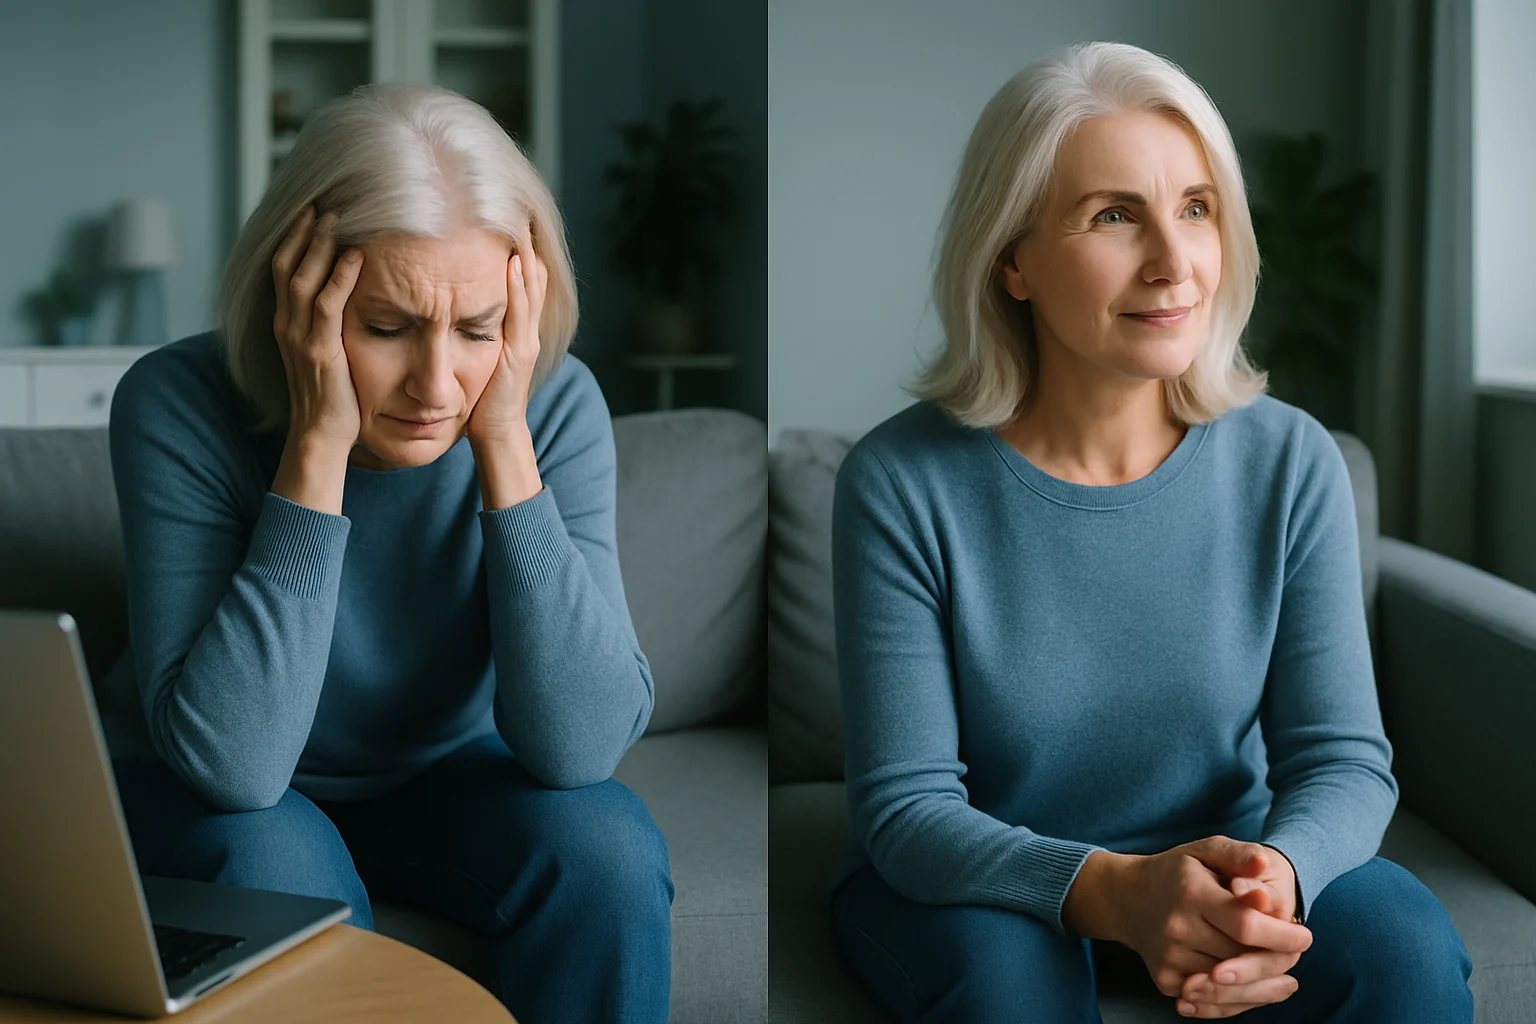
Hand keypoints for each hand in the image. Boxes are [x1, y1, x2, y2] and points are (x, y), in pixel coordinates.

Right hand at [271, 204, 363, 448]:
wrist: (320, 436)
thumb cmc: (332, 397)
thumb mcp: (325, 353)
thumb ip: (327, 325)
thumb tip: (345, 300)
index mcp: (286, 323)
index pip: (284, 270)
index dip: (295, 239)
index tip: (311, 212)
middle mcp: (286, 325)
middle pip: (287, 265)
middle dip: (302, 231)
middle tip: (321, 201)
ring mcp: (299, 336)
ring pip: (302, 278)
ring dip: (319, 245)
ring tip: (336, 216)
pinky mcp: (319, 350)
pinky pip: (327, 305)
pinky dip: (339, 277)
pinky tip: (355, 255)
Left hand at [467, 236, 546, 448]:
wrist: (493, 431)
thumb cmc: (478, 397)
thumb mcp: (473, 352)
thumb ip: (469, 327)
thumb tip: (449, 302)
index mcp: (514, 326)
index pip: (518, 277)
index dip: (514, 246)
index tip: (502, 215)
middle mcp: (525, 327)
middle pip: (531, 273)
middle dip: (523, 240)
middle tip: (514, 204)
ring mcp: (525, 338)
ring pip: (531, 286)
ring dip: (525, 253)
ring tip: (518, 221)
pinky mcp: (519, 351)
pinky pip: (522, 310)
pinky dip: (520, 284)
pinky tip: (514, 261)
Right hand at [1178, 845, 1303, 1016]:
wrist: (1127, 898)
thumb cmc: (1177, 872)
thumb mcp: (1205, 851)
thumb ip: (1239, 855)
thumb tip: (1263, 864)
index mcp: (1190, 892)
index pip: (1246, 926)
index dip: (1282, 936)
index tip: (1304, 936)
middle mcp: (1176, 928)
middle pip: (1242, 959)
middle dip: (1278, 960)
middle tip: (1297, 954)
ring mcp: (1169, 957)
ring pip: (1230, 986)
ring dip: (1264, 985)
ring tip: (1287, 982)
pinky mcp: (1165, 980)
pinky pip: (1212, 1002)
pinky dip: (1240, 1001)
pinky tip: (1261, 991)